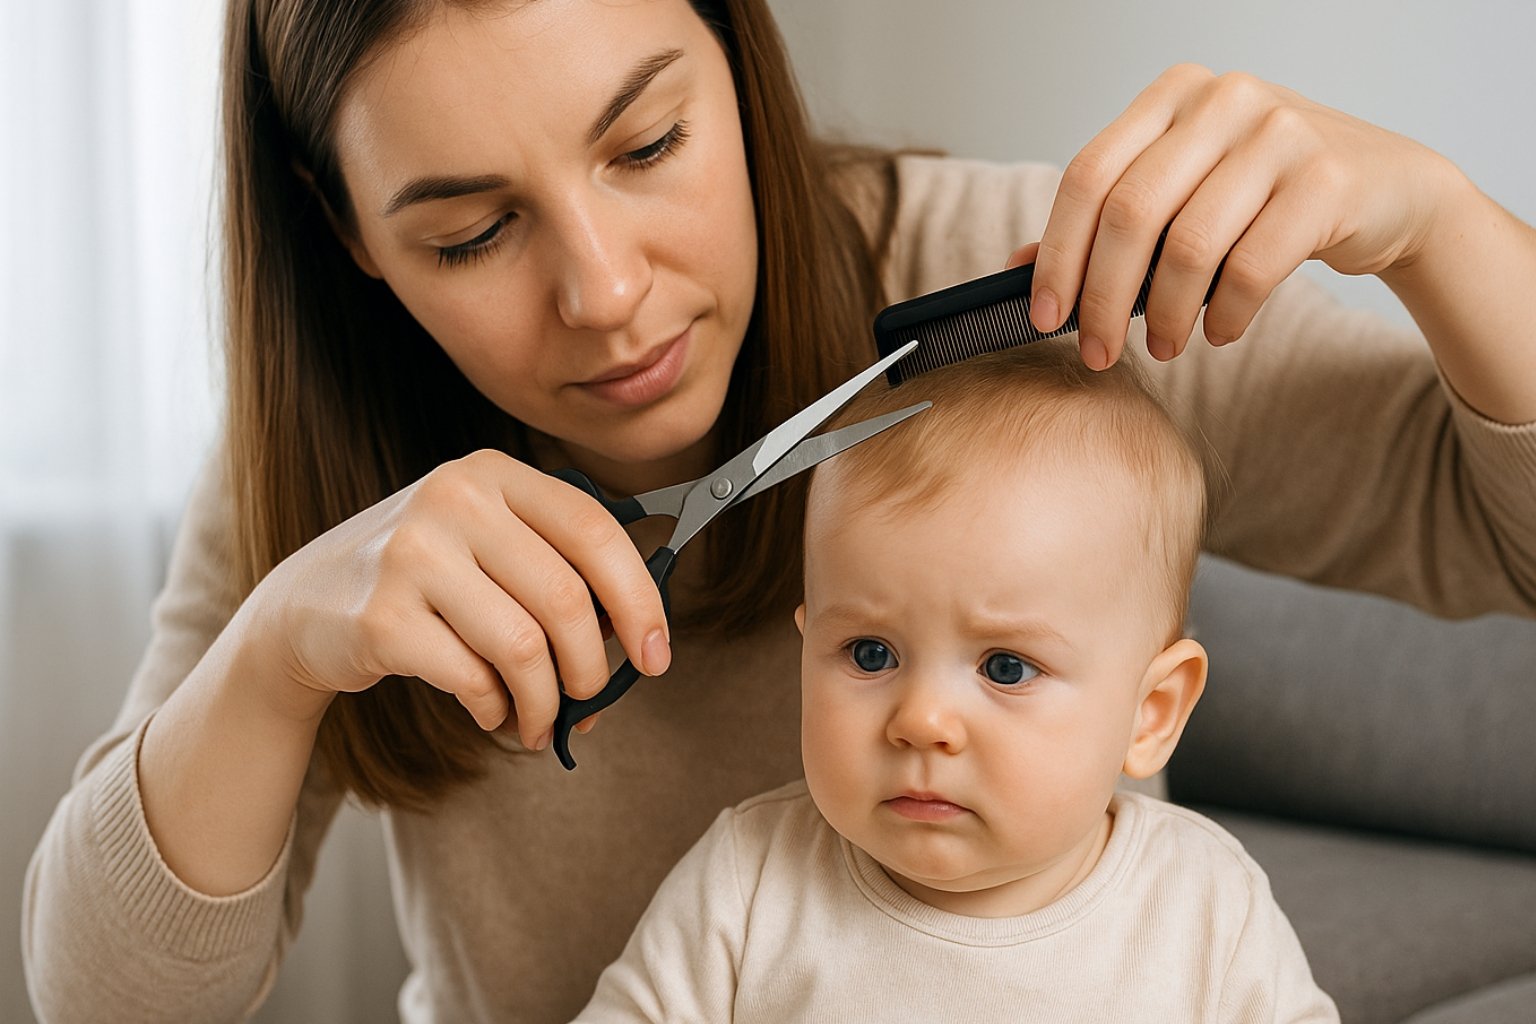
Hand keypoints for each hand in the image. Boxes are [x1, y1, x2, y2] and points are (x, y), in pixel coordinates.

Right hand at [245, 449, 670, 749]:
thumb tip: (640, 639)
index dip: (640, 599)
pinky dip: (496, 709)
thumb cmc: (426, 580)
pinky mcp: (380, 617)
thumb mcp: (488, 543)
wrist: (305, 604)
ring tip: (540, 721)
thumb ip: (558, 569)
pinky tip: (491, 711)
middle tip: (591, 700)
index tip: (658, 655)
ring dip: (546, 703)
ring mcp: (411, 555)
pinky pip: (473, 679)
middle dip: (593, 668)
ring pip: (524, 648)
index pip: (595, 531)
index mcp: (494, 473)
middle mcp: (454, 499)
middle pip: (566, 599)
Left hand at [1012, 63, 1463, 368]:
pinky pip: (1250, 269)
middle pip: (1129, 215)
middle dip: (1102, 299)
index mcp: (1172, 96)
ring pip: (1188, 247)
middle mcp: (1223, 100)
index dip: (1058, 254)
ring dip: (1165, 316)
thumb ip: (1107, 222)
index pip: (1087, 177)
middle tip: (1096, 352)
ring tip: (1164, 346)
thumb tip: (1019, 265)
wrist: (1389, 190)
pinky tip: (1218, 330)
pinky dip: (1224, 315)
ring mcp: (1279, 132)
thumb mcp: (1182, 194)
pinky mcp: (1326, 179)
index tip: (1044, 316)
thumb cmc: (1265, 198)